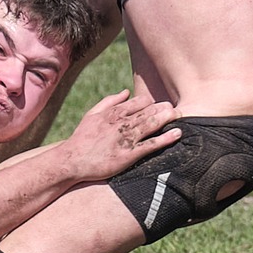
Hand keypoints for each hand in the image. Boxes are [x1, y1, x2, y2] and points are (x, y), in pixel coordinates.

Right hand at [63, 89, 179, 180]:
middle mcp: (121, 123)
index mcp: (114, 113)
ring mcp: (125, 139)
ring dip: (167, 119)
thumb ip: (109, 101)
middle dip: (164, 109)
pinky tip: (176, 134)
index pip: (139, 102)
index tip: (160, 105)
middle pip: (148, 112)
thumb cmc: (82, 138)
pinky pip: (150, 145)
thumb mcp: (92, 114)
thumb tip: (126, 92)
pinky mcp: (128, 155)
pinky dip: (165, 139)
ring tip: (180, 115)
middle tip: (177, 109)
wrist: (72, 160)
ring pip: (151, 125)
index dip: (152, 103)